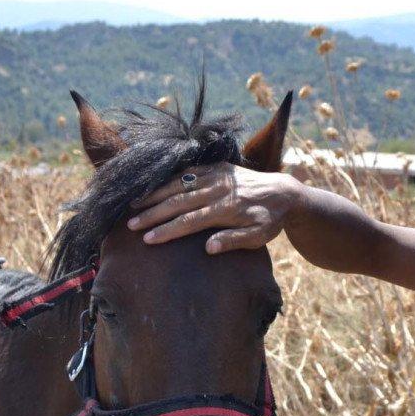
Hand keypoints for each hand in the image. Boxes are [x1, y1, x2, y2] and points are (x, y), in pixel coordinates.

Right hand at [126, 162, 300, 253]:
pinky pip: (187, 171)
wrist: (284, 192)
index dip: (167, 230)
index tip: (148, 240)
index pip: (190, 221)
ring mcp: (215, 176)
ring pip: (178, 184)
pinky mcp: (215, 167)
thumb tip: (208, 248)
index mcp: (226, 208)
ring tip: (133, 204)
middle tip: (130, 225)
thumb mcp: (258, 236)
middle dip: (152, 214)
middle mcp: (217, 190)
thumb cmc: (269, 220)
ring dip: (154, 194)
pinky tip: (152, 186)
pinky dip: (168, 178)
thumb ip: (234, 240)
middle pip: (178, 202)